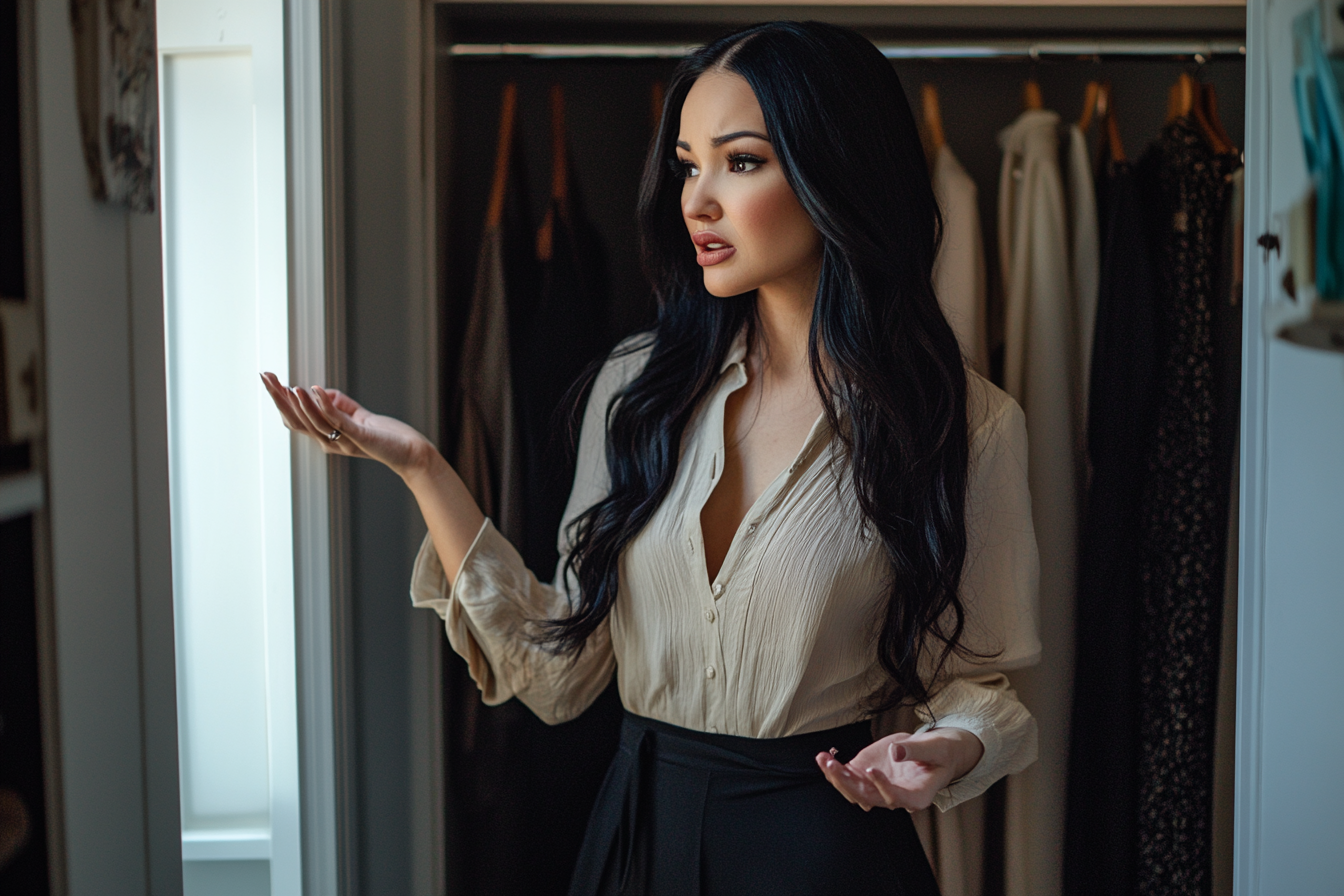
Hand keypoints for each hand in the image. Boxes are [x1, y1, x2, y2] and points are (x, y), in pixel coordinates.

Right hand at [260, 372, 433, 475]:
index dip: (280, 400)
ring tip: (286, 385)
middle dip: (279, 398)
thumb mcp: (357, 416)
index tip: (268, 378)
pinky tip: (314, 389)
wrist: (410, 452)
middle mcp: (328, 442)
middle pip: (297, 420)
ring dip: (298, 402)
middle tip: (265, 377)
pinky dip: (323, 404)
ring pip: (313, 421)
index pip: (295, 418)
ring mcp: (342, 441)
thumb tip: (319, 390)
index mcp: (325, 437)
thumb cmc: (385, 435)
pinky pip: (336, 420)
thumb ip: (338, 404)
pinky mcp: (359, 436)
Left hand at [814, 728, 983, 811]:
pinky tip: (823, 756)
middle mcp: (894, 797)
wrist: (932, 750)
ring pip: (853, 791)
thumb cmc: (938, 752)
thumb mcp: (934, 748)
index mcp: (916, 796)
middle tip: (834, 767)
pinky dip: (834, 769)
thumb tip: (895, 753)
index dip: (883, 788)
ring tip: (824, 759)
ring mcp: (877, 787)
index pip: (897, 799)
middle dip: (848, 784)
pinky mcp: (866, 775)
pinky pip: (847, 777)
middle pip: (868, 798)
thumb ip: (916, 750)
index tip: (871, 770)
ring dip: (836, 778)